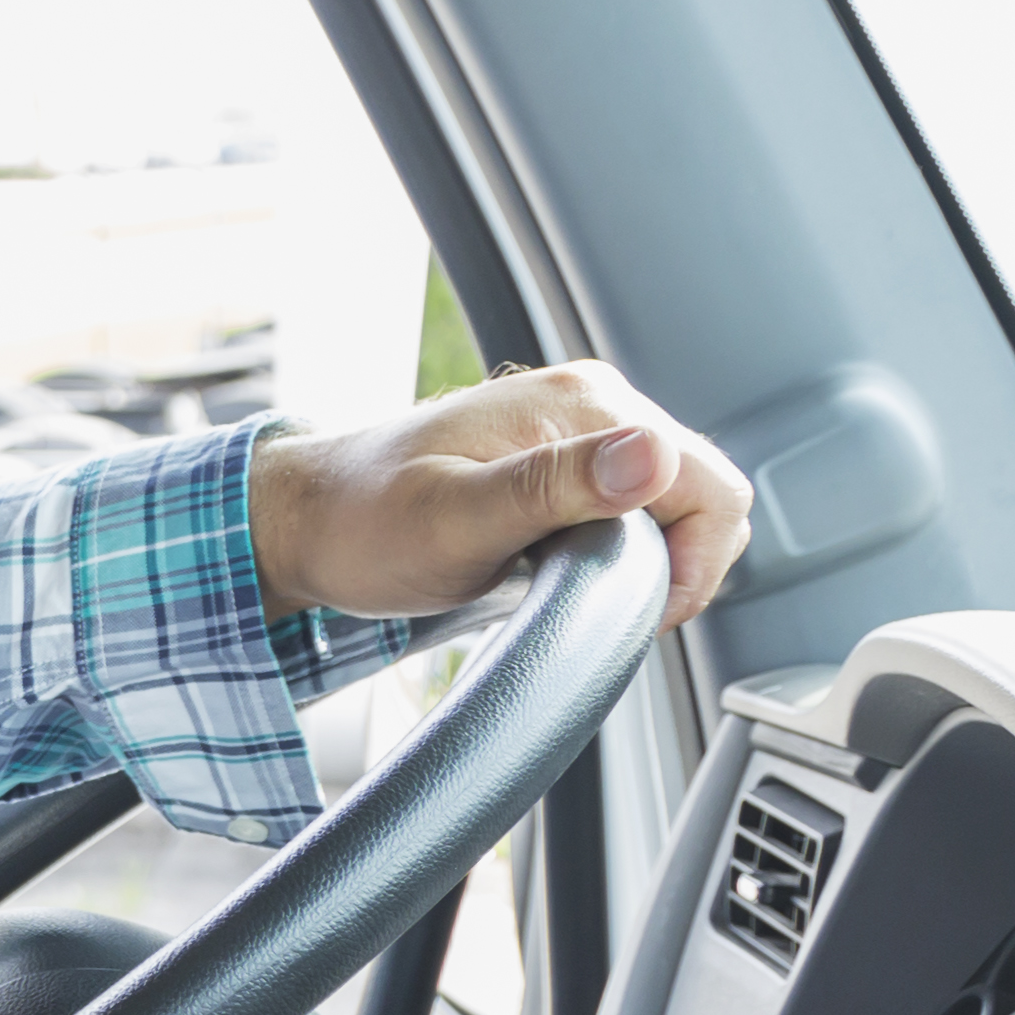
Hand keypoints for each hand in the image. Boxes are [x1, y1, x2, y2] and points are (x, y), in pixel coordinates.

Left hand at [250, 362, 757, 629]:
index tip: (636, 611)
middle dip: (676, 564)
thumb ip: (553, 487)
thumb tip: (650, 456)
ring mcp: (577, 429)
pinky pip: (633, 506)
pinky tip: (565, 571)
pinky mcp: (560, 459)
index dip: (693, 565)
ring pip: (672, 503)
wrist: (304, 518)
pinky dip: (621, 550)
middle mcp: (590, 403)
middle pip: (702, 493)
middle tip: (599, 605)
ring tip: (574, 588)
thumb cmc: (362, 523)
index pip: (710, 487)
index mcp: (584, 405)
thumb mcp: (456, 518)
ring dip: (647, 559)